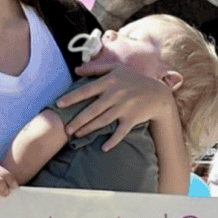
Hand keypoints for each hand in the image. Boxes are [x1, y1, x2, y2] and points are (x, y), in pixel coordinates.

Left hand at [57, 61, 176, 150]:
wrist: (157, 93)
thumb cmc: (134, 80)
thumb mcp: (117, 69)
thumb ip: (96, 68)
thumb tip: (76, 69)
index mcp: (110, 81)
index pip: (87, 90)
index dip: (72, 97)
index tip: (59, 104)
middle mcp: (116, 94)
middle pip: (93, 109)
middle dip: (78, 120)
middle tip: (66, 129)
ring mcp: (125, 107)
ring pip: (103, 121)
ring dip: (89, 129)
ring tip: (76, 135)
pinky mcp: (132, 118)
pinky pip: (121, 132)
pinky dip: (113, 141)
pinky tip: (104, 148)